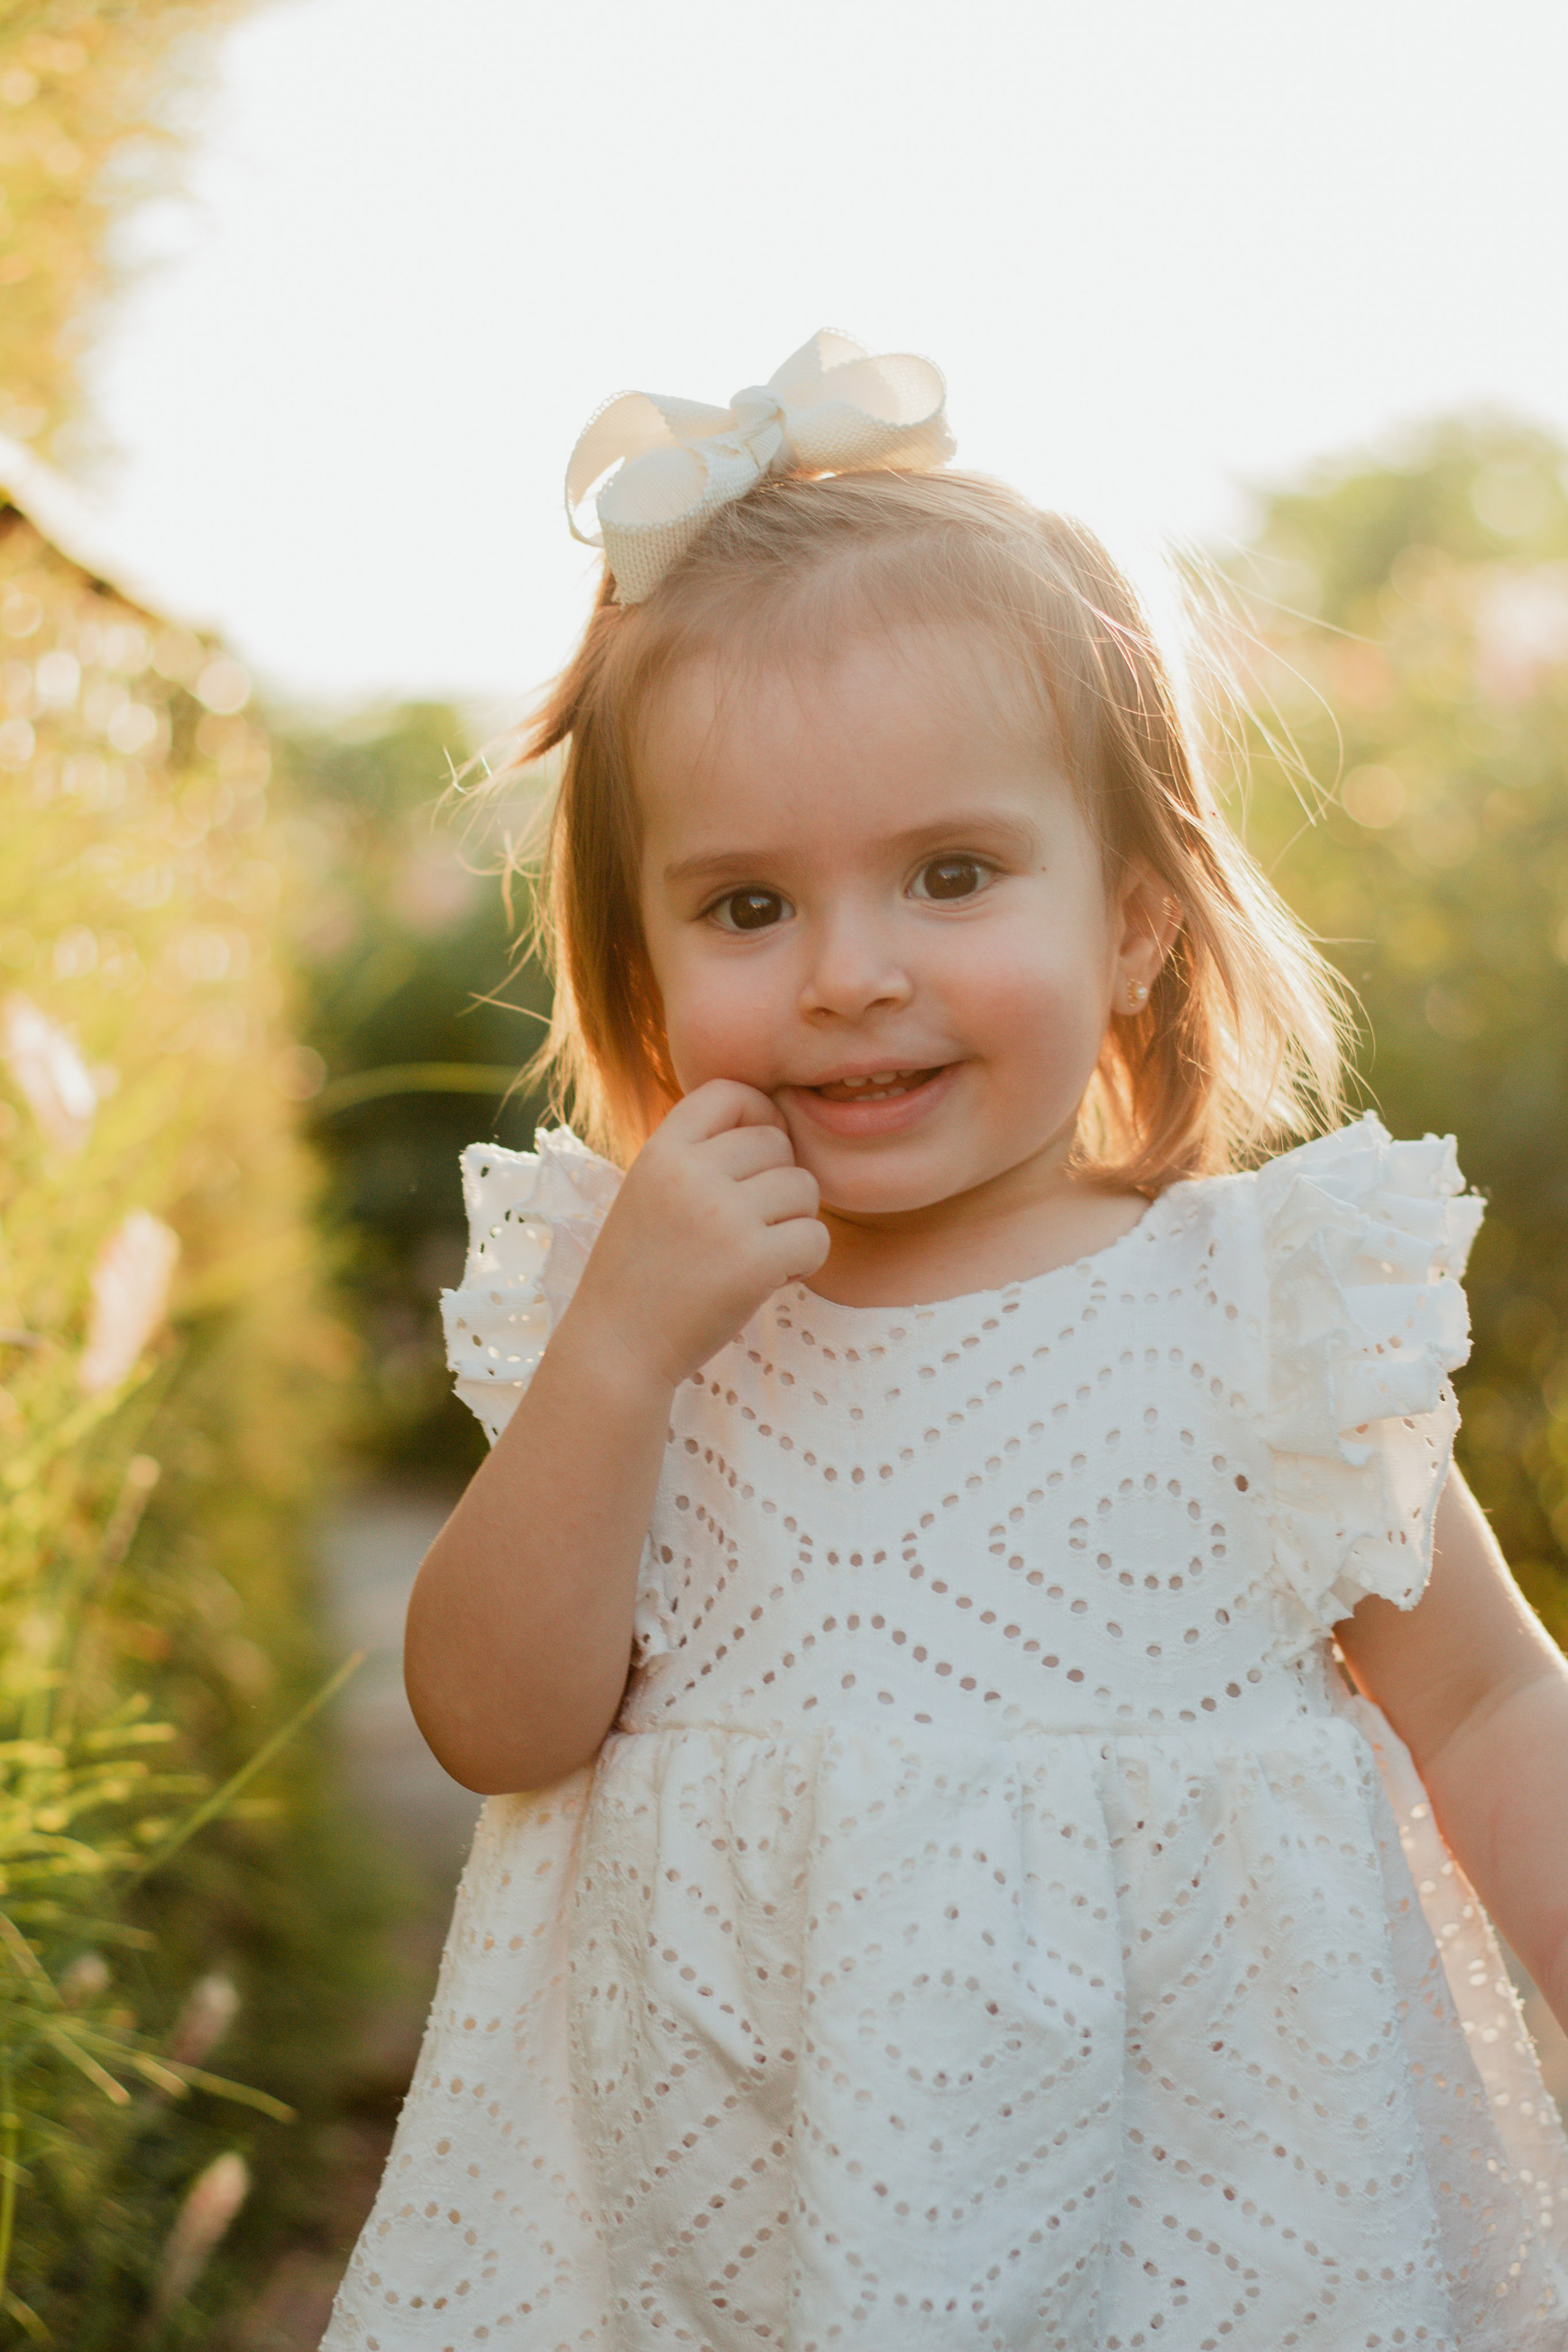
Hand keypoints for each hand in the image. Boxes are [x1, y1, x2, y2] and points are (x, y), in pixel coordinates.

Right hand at [563, 1080, 828, 1392]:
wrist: (615, 1350)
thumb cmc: (641, 1275)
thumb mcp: (651, 1193)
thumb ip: (700, 1158)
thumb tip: (777, 1126)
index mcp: (661, 1151)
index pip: (730, 1092)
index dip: (758, 1116)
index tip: (756, 1159)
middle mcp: (690, 1173)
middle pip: (778, 1142)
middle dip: (778, 1184)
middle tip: (751, 1228)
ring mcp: (723, 1215)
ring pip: (805, 1188)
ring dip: (794, 1224)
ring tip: (757, 1255)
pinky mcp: (753, 1260)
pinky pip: (816, 1238)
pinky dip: (804, 1263)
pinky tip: (769, 1281)